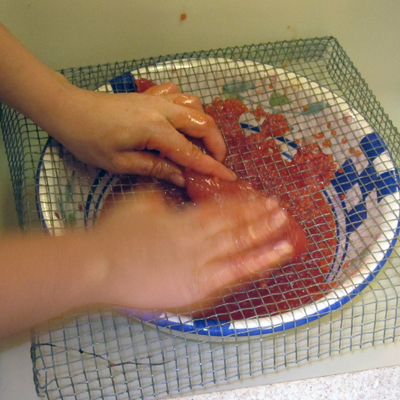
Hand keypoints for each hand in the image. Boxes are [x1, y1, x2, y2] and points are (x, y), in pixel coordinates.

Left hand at [48, 81, 235, 186]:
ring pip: (195, 105)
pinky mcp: (151, 94)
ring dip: (204, 125)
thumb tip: (181, 178)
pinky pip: (179, 95)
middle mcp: (162, 109)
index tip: (228, 177)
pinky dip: (188, 108)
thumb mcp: (120, 162)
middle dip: (216, 144)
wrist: (69, 109)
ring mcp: (157, 98)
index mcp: (154, 129)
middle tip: (216, 162)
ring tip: (201, 144)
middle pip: (203, 122)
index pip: (190, 152)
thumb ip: (155, 168)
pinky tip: (181, 121)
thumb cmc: (89, 139)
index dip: (211, 167)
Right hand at [90, 193, 294, 309]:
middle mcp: (198, 237)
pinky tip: (272, 260)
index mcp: (184, 219)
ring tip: (286, 232)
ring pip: (240, 247)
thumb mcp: (138, 205)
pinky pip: (233, 274)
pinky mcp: (198, 286)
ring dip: (265, 238)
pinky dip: (255, 266)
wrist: (101, 265)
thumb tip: (170, 200)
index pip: (221, 210)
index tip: (259, 200)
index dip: (243, 205)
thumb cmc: (114, 237)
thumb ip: (159, 200)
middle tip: (280, 210)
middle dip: (260, 218)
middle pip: (236, 225)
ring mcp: (201, 262)